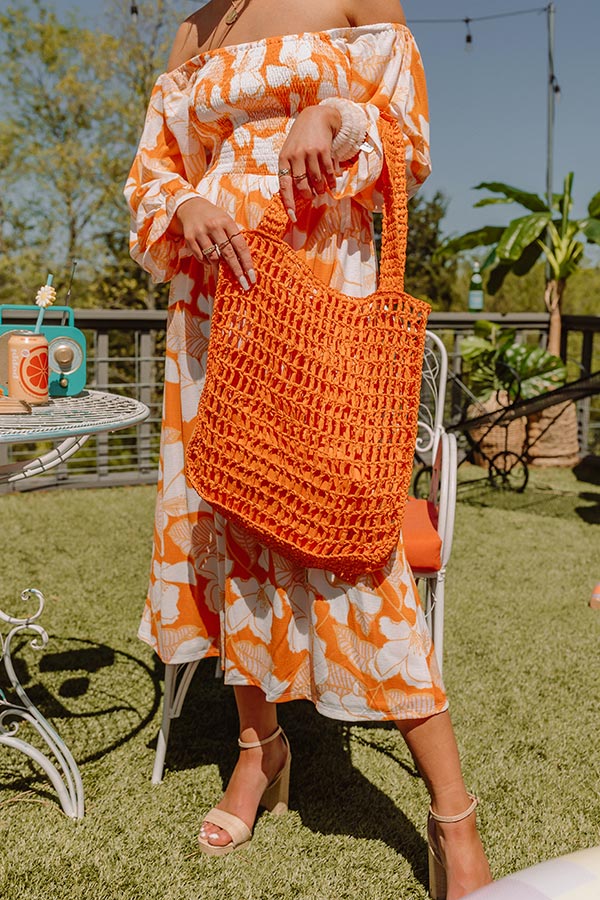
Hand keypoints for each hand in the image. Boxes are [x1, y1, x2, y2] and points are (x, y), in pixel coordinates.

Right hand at [174, 198, 254, 289]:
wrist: (191, 207)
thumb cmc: (214, 218)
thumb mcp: (227, 222)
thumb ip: (234, 239)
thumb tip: (243, 264)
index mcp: (227, 222)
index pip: (240, 246)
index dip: (247, 263)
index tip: (252, 276)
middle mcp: (214, 226)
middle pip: (228, 254)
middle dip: (237, 271)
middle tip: (243, 284)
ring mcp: (200, 232)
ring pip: (213, 258)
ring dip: (218, 264)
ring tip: (219, 262)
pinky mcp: (189, 238)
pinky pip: (201, 258)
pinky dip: (206, 261)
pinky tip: (208, 257)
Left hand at [278, 105, 341, 221]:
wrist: (316, 116)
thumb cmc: (301, 138)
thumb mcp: (290, 151)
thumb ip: (291, 171)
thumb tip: (296, 195)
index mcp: (284, 159)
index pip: (284, 186)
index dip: (289, 203)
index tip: (293, 217)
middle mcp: (295, 156)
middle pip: (302, 186)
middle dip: (308, 195)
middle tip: (313, 197)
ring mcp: (309, 153)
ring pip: (316, 180)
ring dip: (321, 189)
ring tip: (322, 190)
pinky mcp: (323, 150)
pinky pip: (328, 173)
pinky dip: (331, 182)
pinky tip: (333, 185)